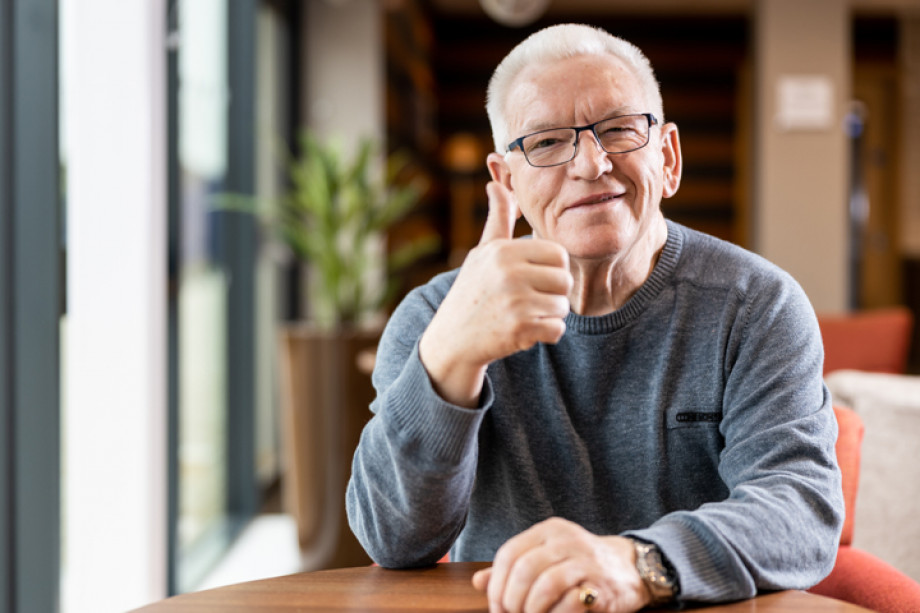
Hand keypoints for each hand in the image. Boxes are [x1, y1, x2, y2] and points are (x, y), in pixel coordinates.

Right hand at [419, 180, 571, 406]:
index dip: (553, 269)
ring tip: (526, 314)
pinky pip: (557, 329)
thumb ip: (498, 220)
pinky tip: (527, 331)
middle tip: (533, 300)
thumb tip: (496, 184)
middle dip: (554, 293)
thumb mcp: (482, 253)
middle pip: (564, 280)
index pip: (558, 254)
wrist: (452, 339)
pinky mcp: (519, 329)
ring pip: (562, 307)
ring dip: (550, 315)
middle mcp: (509, 273)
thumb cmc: (472, 291)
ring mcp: (514, 302)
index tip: (536, 278)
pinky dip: (547, 334)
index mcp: (503, 251)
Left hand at [471, 518, 649, 612]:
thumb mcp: (546, 557)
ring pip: (546, 584)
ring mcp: (587, 562)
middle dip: (511, 600)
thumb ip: (514, 568)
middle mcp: (567, 540)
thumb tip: (478, 581)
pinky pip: (571, 602)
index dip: (497, 584)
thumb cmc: (579, 565)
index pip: (509, 553)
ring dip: (532, 610)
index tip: (497, 606)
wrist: (630, 568)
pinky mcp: (604, 588)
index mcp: (548, 530)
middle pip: (524, 569)